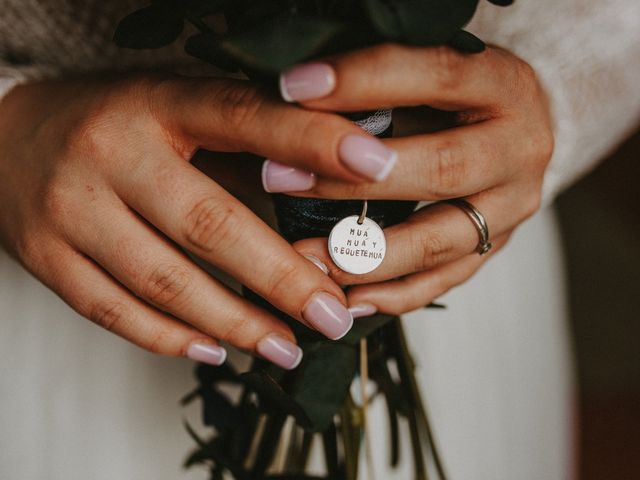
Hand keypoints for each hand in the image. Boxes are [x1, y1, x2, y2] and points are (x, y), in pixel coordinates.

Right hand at [0, 75, 396, 368]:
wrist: (7, 136)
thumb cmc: (116, 123)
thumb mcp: (175, 108)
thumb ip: (244, 142)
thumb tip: (333, 178)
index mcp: (158, 104)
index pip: (244, 117)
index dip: (311, 139)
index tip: (374, 166)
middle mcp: (111, 154)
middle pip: (209, 225)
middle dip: (281, 278)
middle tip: (334, 316)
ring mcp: (72, 210)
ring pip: (164, 283)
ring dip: (234, 323)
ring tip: (288, 347)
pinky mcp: (46, 257)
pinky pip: (113, 312)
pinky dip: (169, 338)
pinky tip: (215, 349)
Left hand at [268, 44, 553, 315]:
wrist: (513, 123)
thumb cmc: (455, 92)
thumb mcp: (429, 64)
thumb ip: (383, 81)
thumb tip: (303, 95)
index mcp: (504, 84)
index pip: (436, 75)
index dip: (364, 81)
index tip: (295, 89)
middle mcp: (519, 148)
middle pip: (441, 169)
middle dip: (352, 180)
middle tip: (281, 180)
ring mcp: (512, 205)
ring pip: (441, 240)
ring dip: (367, 255)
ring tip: (306, 258)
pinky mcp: (496, 245)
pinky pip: (445, 280)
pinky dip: (393, 293)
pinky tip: (348, 298)